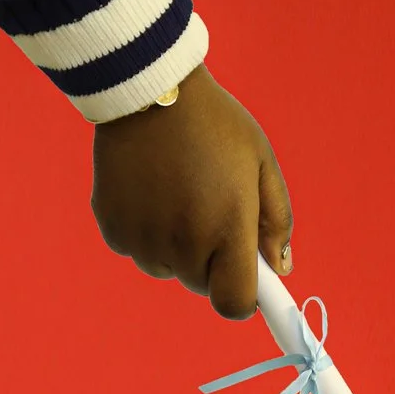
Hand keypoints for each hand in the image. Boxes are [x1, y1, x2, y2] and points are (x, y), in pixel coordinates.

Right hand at [91, 68, 291, 319]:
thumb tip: (280, 268)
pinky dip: (146, 231)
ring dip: (176, 248)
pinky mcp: (114, 230)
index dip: (244, 297)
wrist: (148, 89)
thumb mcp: (260, 162)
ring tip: (177, 193)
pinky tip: (150, 190)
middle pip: (202, 284)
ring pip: (168, 269)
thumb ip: (276, 219)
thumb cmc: (215, 124)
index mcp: (227, 229)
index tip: (247, 278)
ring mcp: (144, 241)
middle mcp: (183, 244)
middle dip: (211, 260)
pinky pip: (138, 249)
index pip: (235, 304)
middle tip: (209, 208)